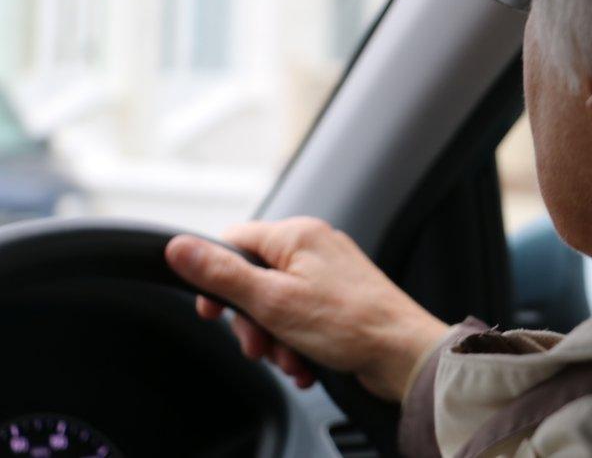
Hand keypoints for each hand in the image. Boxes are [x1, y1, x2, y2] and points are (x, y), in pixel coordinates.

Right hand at [164, 217, 448, 400]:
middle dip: (252, 322)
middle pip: (255, 279)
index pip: (233, 241)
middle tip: (259, 347)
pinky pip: (303, 319)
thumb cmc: (351, 325)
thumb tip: (178, 247)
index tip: (213, 312)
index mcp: (296, 235)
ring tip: (293, 360)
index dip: (216, 279)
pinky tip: (308, 365)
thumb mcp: (271, 301)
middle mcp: (315, 247)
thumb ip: (222, 274)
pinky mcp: (342, 301)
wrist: (404, 355)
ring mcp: (330, 274)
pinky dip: (299, 345)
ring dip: (276, 340)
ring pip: (278, 306)